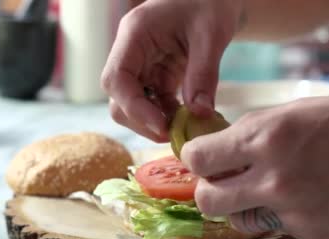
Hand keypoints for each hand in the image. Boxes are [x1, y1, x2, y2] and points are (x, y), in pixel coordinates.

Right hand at [101, 0, 244, 141]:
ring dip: (154, 122)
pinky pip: (151, 103)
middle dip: (143, 121)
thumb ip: (203, 74)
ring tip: (185, 128)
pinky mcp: (152, 75)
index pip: (116, 79)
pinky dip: (166, 116)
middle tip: (176, 135)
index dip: (134, 108)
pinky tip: (187, 120)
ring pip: (131, 105)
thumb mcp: (212, 34)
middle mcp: (129, 52)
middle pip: (118, 98)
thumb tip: (199, 114)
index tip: (162, 126)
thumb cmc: (209, 2)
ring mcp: (139, 65)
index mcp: (134, 34)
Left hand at [182, 94, 328, 238]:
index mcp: (267, 136)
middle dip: (210, 190)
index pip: (198, 159)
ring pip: (239, 220)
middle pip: (206, 199)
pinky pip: (278, 229)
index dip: (197, 159)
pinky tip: (312, 200)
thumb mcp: (302, 110)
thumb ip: (257, 131)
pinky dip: (285, 217)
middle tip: (226, 182)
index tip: (205, 159)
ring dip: (245, 207)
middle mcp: (273, 177)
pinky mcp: (310, 235)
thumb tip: (223, 145)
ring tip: (274, 191)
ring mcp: (292, 212)